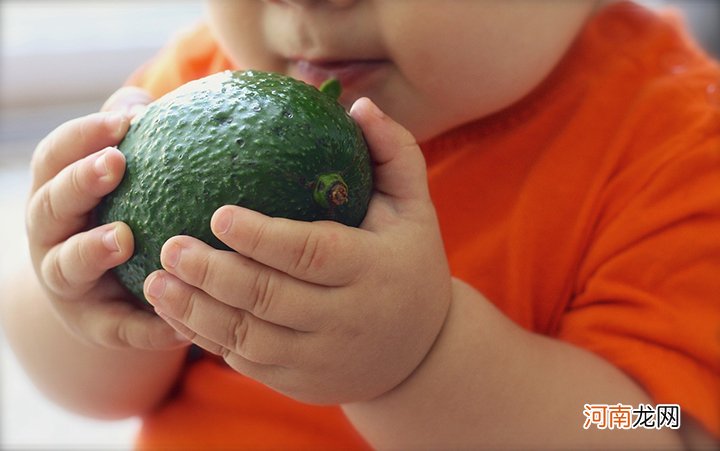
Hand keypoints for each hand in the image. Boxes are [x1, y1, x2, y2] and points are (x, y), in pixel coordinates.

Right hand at [26, 87, 187, 349]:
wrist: (104, 294)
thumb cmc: (118, 216)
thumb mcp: (119, 179)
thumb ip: (130, 140)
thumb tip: (150, 102)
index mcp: (56, 194)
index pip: (55, 158)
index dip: (81, 136)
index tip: (121, 121)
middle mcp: (51, 237)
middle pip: (50, 207)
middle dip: (78, 183)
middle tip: (115, 163)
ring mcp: (67, 284)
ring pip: (67, 266)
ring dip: (90, 250)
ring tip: (123, 238)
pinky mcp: (94, 325)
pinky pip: (117, 327)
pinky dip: (144, 324)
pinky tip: (180, 320)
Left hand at [144, 98, 451, 402]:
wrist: (419, 353)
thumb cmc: (409, 265)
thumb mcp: (415, 209)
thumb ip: (394, 153)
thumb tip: (358, 104)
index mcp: (372, 270)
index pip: (312, 253)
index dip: (263, 237)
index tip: (217, 215)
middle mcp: (346, 319)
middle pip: (270, 298)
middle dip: (214, 274)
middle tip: (169, 245)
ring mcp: (320, 357)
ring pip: (248, 338)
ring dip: (195, 312)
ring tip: (155, 282)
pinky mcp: (298, 381)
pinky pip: (245, 361)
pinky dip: (207, 339)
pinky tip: (176, 313)